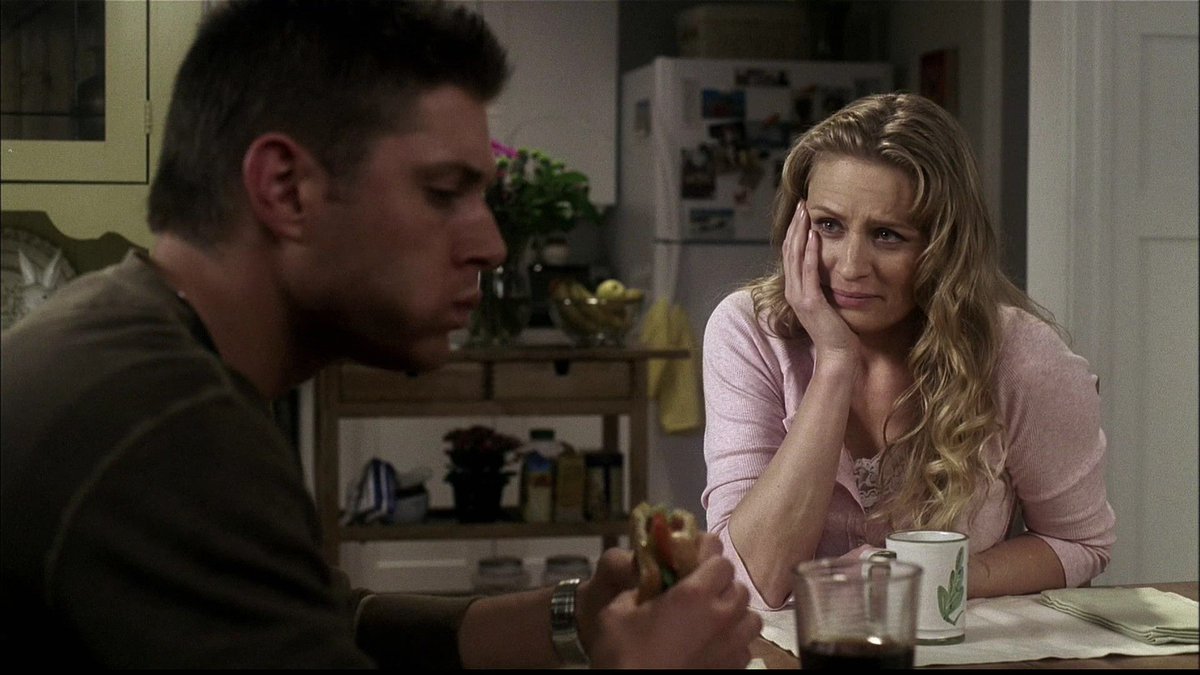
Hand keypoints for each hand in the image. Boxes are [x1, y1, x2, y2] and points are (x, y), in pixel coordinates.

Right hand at [582, 534, 761, 668]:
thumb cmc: (623, 655)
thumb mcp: (616, 612)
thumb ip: (638, 587)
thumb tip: (650, 578)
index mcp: (695, 594)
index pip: (720, 560)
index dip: (706, 558)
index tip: (690, 563)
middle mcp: (722, 616)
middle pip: (738, 586)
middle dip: (719, 585)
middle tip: (695, 592)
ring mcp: (733, 645)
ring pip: (749, 616)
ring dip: (733, 611)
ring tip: (710, 618)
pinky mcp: (734, 669)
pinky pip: (745, 645)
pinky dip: (734, 639)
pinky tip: (712, 644)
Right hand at [782, 200, 858, 362]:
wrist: (839, 356)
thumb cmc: (839, 333)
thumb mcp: (830, 303)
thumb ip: (827, 286)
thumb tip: (834, 268)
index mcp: (796, 291)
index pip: (791, 255)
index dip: (795, 232)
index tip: (803, 213)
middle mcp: (793, 292)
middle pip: (789, 251)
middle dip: (796, 225)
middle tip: (802, 203)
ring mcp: (799, 297)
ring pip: (795, 257)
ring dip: (800, 232)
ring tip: (805, 212)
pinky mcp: (810, 302)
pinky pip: (808, 272)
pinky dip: (809, 252)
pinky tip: (813, 236)